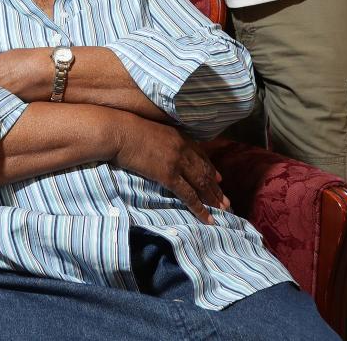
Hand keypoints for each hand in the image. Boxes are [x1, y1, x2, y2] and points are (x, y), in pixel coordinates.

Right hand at [110, 113, 228, 222]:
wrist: (120, 132)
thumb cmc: (128, 130)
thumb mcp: (152, 130)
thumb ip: (164, 141)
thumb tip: (164, 151)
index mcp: (180, 137)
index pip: (201, 156)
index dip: (211, 169)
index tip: (219, 178)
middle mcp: (183, 149)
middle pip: (205, 171)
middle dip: (217, 188)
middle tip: (226, 201)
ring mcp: (177, 162)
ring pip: (201, 183)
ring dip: (213, 198)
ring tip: (223, 210)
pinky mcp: (168, 175)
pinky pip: (188, 194)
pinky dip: (199, 207)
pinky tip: (207, 217)